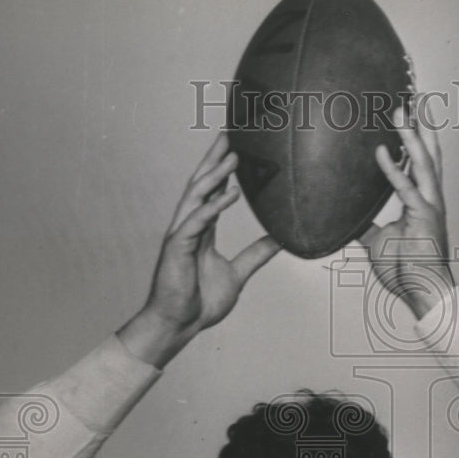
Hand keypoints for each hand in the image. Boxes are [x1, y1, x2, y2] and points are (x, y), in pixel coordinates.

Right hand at [119, 134, 280, 365]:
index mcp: (203, 230)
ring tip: (233, 155)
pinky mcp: (177, 247)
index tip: (237, 146)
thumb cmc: (199, 301)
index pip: (214, 191)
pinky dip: (213, 206)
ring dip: (215, 174)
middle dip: (216, 158)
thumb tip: (281, 240)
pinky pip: (197, 221)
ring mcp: (182, 234)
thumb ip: (257, 254)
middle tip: (231, 132)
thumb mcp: (238, 273)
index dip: (223, 168)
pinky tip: (228, 193)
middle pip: (203, 184)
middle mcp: (191, 226)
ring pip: (198, 196)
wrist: (179, 324)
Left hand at [360, 103, 453, 319]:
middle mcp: (428, 197)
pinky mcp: (423, 217)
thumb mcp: (377, 243)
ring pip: (421, 162)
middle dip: (420, 124)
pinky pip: (405, 188)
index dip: (414, 137)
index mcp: (421, 200)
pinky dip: (392, 169)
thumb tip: (346, 218)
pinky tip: (381, 151)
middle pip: (426, 152)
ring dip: (411, 134)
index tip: (409, 113)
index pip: (417, 162)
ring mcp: (428, 205)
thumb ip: (364, 226)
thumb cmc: (405, 269)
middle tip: (411, 95)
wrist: (421, 291)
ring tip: (400, 109)